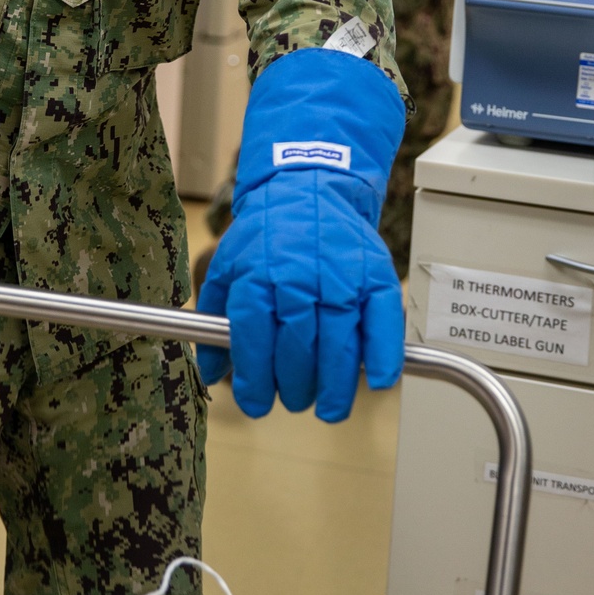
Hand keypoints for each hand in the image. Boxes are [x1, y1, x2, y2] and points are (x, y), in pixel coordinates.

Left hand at [196, 48, 405, 420]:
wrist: (309, 186)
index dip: (255, 380)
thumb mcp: (229, 266)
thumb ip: (216, 318)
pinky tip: (376, 381)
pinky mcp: (375, 273)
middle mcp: (298, 276)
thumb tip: (210, 372)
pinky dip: (383, 355)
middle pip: (298, 346)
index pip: (254, 338)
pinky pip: (383, 321)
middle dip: (295, 386)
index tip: (256, 404)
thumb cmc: (267, 234)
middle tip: (295, 401)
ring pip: (339, 342)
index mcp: (257, 275)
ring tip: (328, 408)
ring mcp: (341, 275)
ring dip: (335, 385)